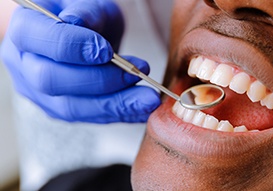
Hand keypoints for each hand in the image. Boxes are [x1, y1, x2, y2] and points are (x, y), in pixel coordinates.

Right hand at [1, 0, 160, 122]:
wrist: (82, 37)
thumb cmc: (84, 16)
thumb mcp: (88, 5)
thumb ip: (84, 12)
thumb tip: (77, 23)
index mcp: (24, 31)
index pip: (39, 41)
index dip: (73, 47)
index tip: (107, 51)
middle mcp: (24, 66)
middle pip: (52, 81)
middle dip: (100, 80)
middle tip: (136, 73)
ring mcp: (40, 93)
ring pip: (73, 108)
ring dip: (115, 104)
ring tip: (148, 99)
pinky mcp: (61, 109)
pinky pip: (89, 117)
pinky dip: (119, 113)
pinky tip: (141, 108)